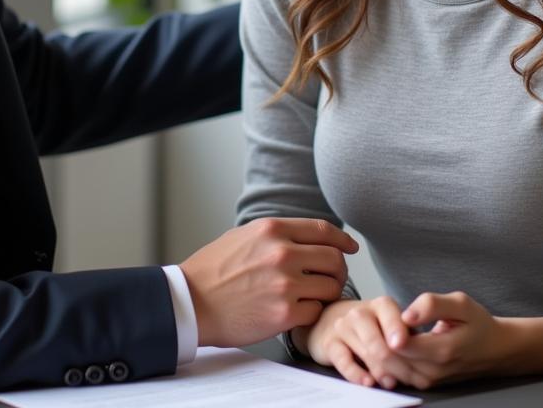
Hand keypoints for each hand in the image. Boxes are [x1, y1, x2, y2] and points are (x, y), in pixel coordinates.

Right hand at [180, 217, 358, 346]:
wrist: (192, 301)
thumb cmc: (214, 269)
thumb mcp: (243, 236)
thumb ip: (275, 234)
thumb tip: (304, 236)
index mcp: (272, 229)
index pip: (323, 230)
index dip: (342, 239)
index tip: (350, 247)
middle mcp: (282, 253)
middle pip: (334, 259)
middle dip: (338, 269)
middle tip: (332, 278)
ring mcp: (285, 284)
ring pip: (331, 286)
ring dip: (327, 293)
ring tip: (315, 296)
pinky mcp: (284, 313)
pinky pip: (316, 311)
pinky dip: (313, 312)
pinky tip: (301, 312)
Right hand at [298, 296, 427, 389]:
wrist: (331, 319)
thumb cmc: (372, 326)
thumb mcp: (391, 325)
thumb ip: (407, 339)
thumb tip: (424, 364)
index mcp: (382, 305)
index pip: (392, 316)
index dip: (399, 332)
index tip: (404, 345)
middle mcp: (360, 312)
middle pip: (380, 342)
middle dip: (398, 365)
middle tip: (411, 380)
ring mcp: (343, 327)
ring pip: (365, 352)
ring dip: (382, 372)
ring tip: (392, 383)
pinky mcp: (329, 343)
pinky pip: (343, 361)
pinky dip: (357, 374)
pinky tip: (368, 381)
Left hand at [304, 290, 542, 389]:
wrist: (497, 350)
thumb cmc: (478, 322)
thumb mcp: (460, 303)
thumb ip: (432, 304)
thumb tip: (406, 314)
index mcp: (440, 351)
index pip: (395, 345)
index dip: (379, 328)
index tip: (371, 310)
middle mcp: (431, 371)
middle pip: (386, 361)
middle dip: (370, 340)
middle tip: (361, 317)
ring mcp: (428, 380)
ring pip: (387, 371)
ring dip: (373, 350)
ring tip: (369, 327)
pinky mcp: (425, 382)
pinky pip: (395, 374)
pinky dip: (382, 359)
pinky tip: (381, 341)